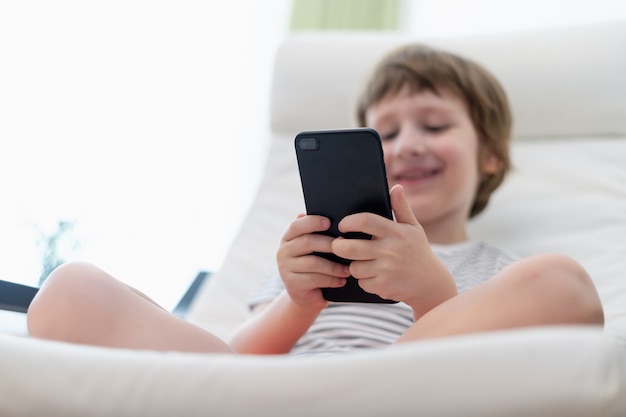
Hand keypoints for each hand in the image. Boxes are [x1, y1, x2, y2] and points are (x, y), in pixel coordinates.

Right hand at [276, 214, 350, 310]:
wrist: (307, 295)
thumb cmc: (316, 266)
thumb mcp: (315, 250)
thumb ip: (319, 235)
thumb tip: (337, 220)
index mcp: (288, 237)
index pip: (297, 225)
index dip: (312, 222)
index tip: (329, 222)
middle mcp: (283, 251)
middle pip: (307, 242)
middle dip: (329, 244)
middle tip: (347, 247)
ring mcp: (285, 268)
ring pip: (313, 263)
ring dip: (334, 266)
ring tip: (349, 269)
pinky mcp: (292, 284)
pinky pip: (314, 279)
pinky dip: (331, 280)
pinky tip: (342, 281)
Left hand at [332, 185, 456, 315]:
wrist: (431, 283)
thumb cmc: (419, 252)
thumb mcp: (414, 228)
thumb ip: (401, 208)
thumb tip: (396, 187)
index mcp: (395, 232)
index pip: (365, 221)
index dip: (349, 222)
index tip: (342, 225)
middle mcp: (390, 250)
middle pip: (350, 247)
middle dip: (338, 246)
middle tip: (338, 245)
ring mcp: (386, 270)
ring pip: (354, 267)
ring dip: (354, 265)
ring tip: (362, 261)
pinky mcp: (383, 286)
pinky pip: (362, 282)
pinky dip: (364, 280)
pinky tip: (373, 276)